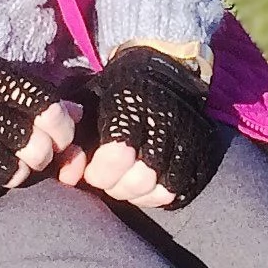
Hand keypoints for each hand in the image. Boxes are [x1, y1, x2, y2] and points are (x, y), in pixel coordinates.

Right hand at [0, 46, 79, 203]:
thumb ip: (32, 93)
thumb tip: (76, 114)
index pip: (51, 114)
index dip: (63, 129)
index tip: (59, 132)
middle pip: (40, 150)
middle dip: (46, 153)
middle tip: (36, 150)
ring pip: (21, 175)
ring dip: (23, 170)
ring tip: (8, 158)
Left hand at [58, 45, 224, 209]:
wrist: (162, 71)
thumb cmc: (115, 93)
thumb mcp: (86, 102)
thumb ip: (71, 137)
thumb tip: (68, 176)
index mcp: (131, 104)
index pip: (118, 154)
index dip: (99, 172)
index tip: (91, 170)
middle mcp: (164, 121)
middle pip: (141, 178)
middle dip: (116, 186)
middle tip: (107, 179)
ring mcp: (187, 139)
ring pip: (161, 189)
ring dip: (137, 194)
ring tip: (124, 183)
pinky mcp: (200, 153)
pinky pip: (180, 191)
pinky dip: (158, 195)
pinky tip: (144, 186)